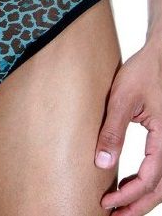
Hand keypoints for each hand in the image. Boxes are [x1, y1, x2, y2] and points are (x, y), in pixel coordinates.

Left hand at [94, 38, 161, 213]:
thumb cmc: (142, 72)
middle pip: (159, 188)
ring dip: (142, 197)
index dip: (127, 195)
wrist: (159, 56)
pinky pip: (160, 168)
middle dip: (136, 205)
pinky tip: (128, 181)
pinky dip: (146, 181)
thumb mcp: (122, 100)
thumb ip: (113, 131)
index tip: (106, 202)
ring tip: (119, 205)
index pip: (149, 179)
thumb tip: (101, 163)